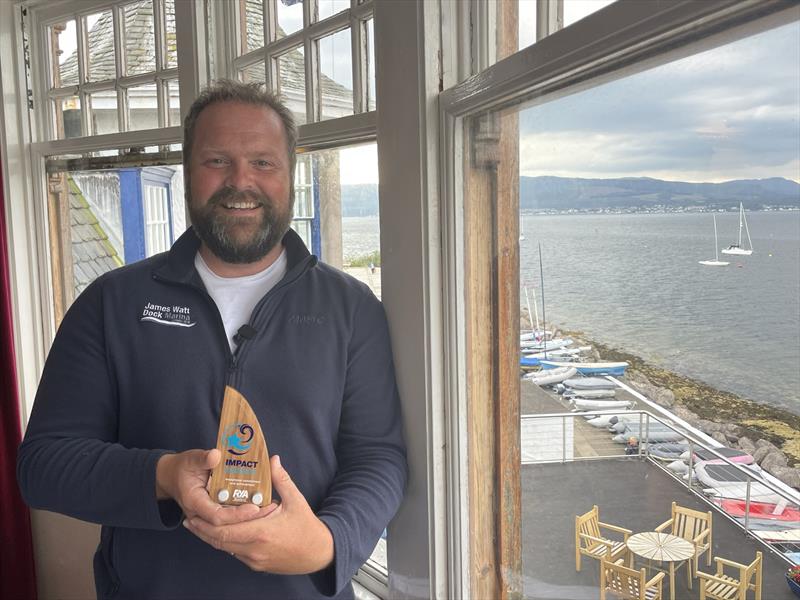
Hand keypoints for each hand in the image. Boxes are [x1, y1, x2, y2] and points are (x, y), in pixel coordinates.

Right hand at [156, 449, 262, 524]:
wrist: (172, 476)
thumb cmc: (183, 467)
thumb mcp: (191, 459)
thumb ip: (203, 459)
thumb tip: (216, 455)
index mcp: (195, 503)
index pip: (218, 516)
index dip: (236, 514)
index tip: (254, 507)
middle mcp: (201, 514)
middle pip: (227, 526)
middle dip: (249, 519)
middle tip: (270, 509)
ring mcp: (207, 516)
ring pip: (230, 524)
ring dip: (249, 519)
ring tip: (269, 508)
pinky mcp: (214, 513)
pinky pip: (229, 518)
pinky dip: (244, 515)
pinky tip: (261, 506)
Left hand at [183, 455, 334, 573]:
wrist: (318, 554)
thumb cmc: (306, 527)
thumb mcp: (295, 500)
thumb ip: (280, 479)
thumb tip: (272, 459)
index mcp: (261, 532)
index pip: (225, 531)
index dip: (206, 524)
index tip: (194, 514)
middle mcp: (254, 549)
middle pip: (219, 542)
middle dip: (202, 531)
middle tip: (189, 519)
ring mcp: (254, 559)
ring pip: (225, 549)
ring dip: (211, 538)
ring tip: (199, 525)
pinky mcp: (257, 565)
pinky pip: (235, 553)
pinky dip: (225, 543)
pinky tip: (221, 533)